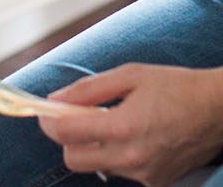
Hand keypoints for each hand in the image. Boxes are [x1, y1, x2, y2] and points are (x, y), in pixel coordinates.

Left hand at [39, 63, 222, 185]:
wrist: (216, 110)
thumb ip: (88, 89)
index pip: (67, 134)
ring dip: (94, 146)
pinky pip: (122, 171)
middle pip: (75, 160)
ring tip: (113, 120)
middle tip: (74, 116)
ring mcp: (145, 175)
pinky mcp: (156, 183)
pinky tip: (134, 135)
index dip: (49, 121)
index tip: (45, 111)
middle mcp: (132, 158)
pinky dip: (117, 155)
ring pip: (98, 166)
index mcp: (124, 127)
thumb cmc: (174, 86)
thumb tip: (56, 99)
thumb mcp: (129, 75)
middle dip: (67, 138)